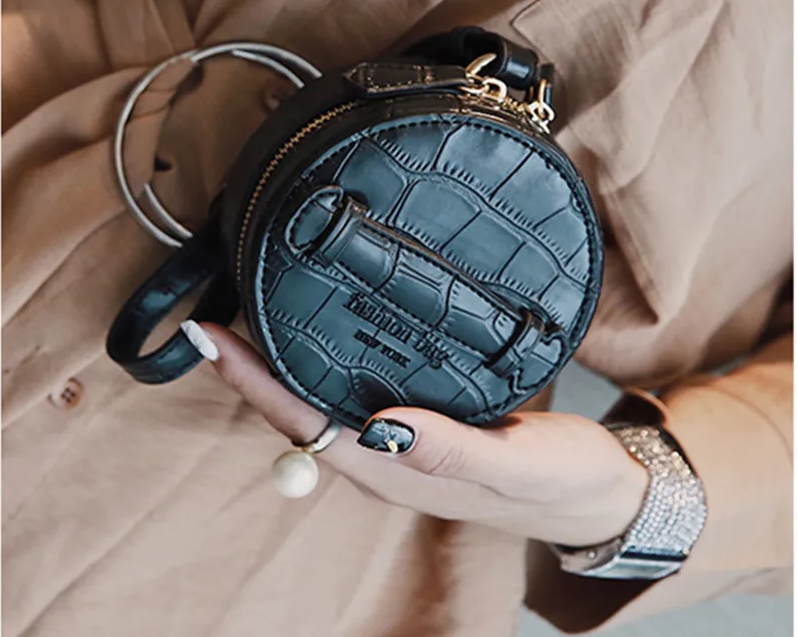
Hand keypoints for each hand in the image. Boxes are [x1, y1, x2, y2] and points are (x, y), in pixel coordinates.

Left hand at [190, 322, 648, 547]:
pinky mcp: (419, 424)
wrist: (595, 491)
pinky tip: (324, 332)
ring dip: (280, 366)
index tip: (211, 339)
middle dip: (250, 370)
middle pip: (299, 413)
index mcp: (398, 473)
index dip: (254, 384)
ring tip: (251, 315)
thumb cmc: (560, 481)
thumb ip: (451, 451)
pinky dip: (325, 361)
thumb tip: (381, 428)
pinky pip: (355, 392)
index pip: (305, 426)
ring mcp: (399, 443)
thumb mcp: (516, 466)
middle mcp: (386, 459)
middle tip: (214, 316)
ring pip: (322, 402)